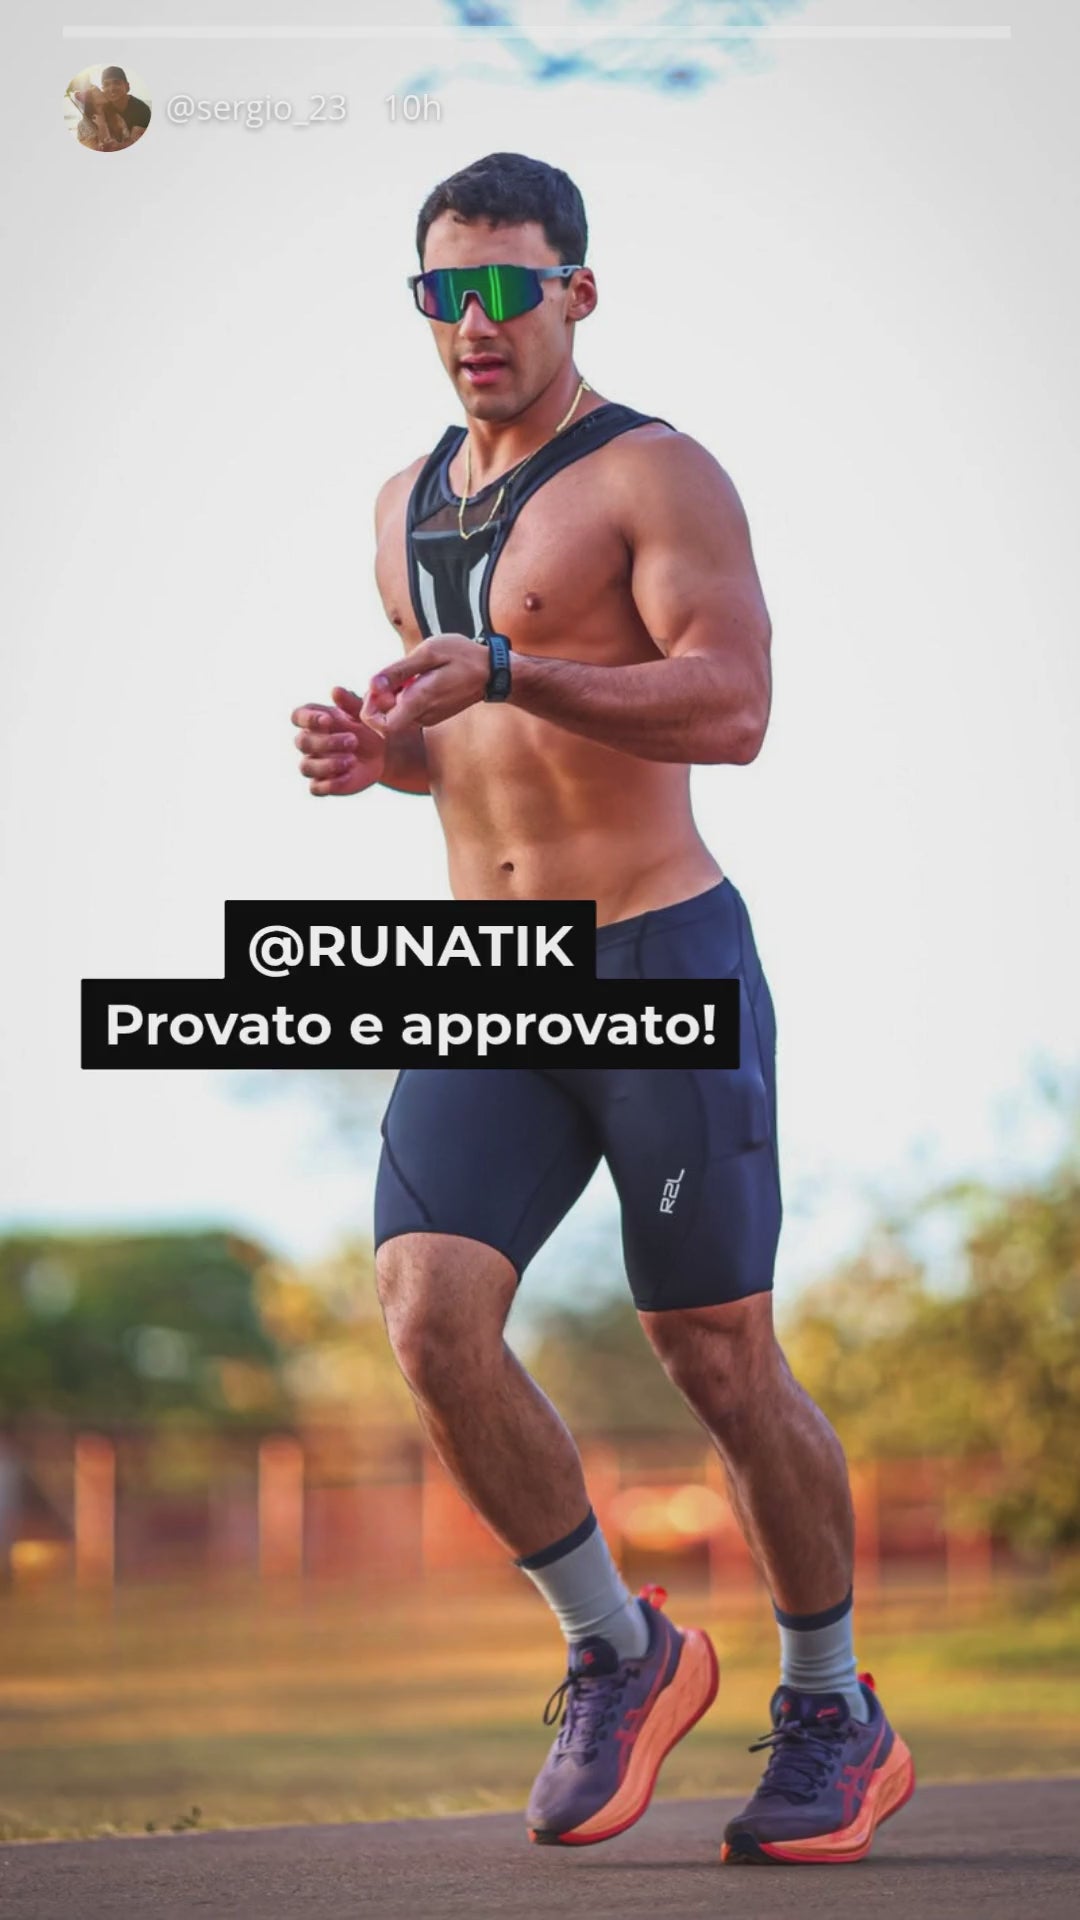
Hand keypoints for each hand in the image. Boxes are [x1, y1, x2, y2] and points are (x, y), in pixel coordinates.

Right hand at [291, 687, 385, 795]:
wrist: (383, 754)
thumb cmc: (367, 728)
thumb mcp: (363, 713)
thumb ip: (350, 703)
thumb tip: (335, 690)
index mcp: (313, 720)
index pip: (298, 717)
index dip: (309, 720)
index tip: (328, 720)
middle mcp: (308, 742)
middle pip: (302, 743)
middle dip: (326, 742)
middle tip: (353, 740)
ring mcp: (314, 764)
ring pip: (306, 767)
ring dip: (327, 764)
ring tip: (352, 760)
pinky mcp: (322, 784)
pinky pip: (316, 788)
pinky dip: (330, 784)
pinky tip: (349, 775)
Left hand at [361, 636, 488, 733]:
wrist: (492, 672)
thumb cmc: (462, 656)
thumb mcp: (428, 652)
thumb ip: (398, 670)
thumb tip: (371, 684)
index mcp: (419, 701)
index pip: (381, 726)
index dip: (370, 709)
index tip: (377, 687)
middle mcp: (422, 716)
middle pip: (385, 720)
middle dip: (379, 699)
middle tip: (388, 676)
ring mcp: (428, 718)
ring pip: (396, 715)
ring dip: (392, 697)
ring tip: (406, 675)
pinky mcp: (432, 716)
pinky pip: (409, 711)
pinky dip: (404, 698)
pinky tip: (415, 680)